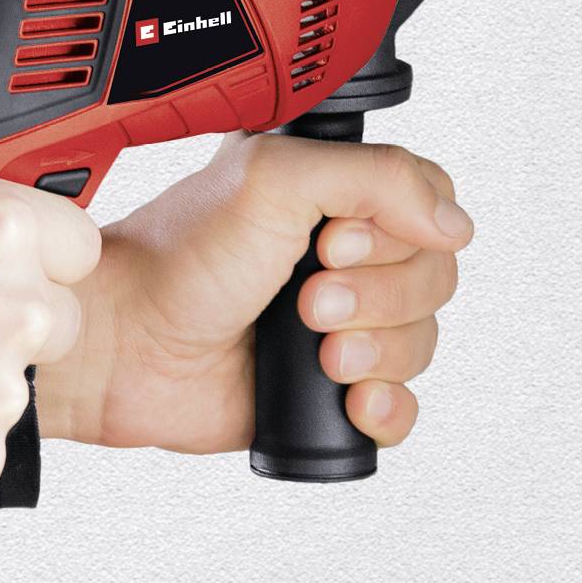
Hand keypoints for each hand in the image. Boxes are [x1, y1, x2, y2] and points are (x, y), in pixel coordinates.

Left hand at [38, 132, 472, 455]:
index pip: (428, 203)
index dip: (400, 232)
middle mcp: (338, 252)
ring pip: (422, 342)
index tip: (337, 242)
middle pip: (434, 277)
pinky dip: (385, 406)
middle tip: (310, 300)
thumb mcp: (271, 182)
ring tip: (316, 350)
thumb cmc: (179, 258)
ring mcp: (337, 321)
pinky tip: (346, 397)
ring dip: (377, 351)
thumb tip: (453, 221)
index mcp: (328, 191)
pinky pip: (401, 405)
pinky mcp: (326, 387)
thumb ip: (373, 177)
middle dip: (380, 297)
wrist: (128, 347)